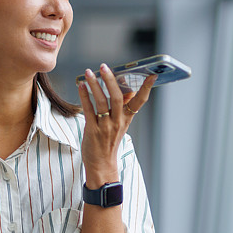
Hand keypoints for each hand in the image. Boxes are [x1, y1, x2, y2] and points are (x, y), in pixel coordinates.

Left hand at [76, 64, 155, 186]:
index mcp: (127, 119)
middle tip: (104, 66)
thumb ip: (123, 108)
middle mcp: (118, 122)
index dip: (146, 88)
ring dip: (95, 85)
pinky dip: (84, 96)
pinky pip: (89, 110)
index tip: (152, 75)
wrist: (101, 165)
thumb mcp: (120, 125)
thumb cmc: (108, 143)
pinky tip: (81, 86)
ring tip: (89, 72)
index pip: (140, 102)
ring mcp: (105, 127)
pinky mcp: (93, 130)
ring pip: (102, 102)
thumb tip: (127, 90)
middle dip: (111, 80)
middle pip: (118, 98)